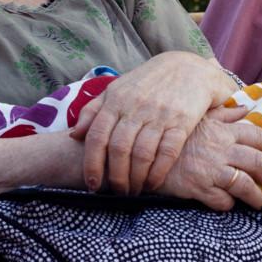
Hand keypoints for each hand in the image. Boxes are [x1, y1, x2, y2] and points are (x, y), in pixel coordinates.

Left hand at [68, 52, 236, 193]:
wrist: (188, 68)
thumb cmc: (146, 83)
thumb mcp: (116, 90)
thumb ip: (92, 111)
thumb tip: (73, 135)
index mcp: (115, 100)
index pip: (97, 135)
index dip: (92, 163)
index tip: (92, 184)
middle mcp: (135, 107)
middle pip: (118, 148)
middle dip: (115, 177)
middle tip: (117, 193)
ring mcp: (158, 114)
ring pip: (141, 153)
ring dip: (135, 179)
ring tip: (133, 191)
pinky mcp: (181, 121)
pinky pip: (167, 152)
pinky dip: (158, 172)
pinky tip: (152, 184)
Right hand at [154, 110, 261, 210]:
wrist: (145, 149)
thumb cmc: (174, 134)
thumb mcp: (199, 117)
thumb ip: (224, 114)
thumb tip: (245, 108)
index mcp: (223, 130)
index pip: (260, 137)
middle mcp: (221, 149)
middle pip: (258, 164)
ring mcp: (211, 170)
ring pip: (245, 186)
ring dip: (257, 197)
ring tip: (260, 203)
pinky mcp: (198, 188)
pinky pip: (222, 201)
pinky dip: (228, 205)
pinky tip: (227, 204)